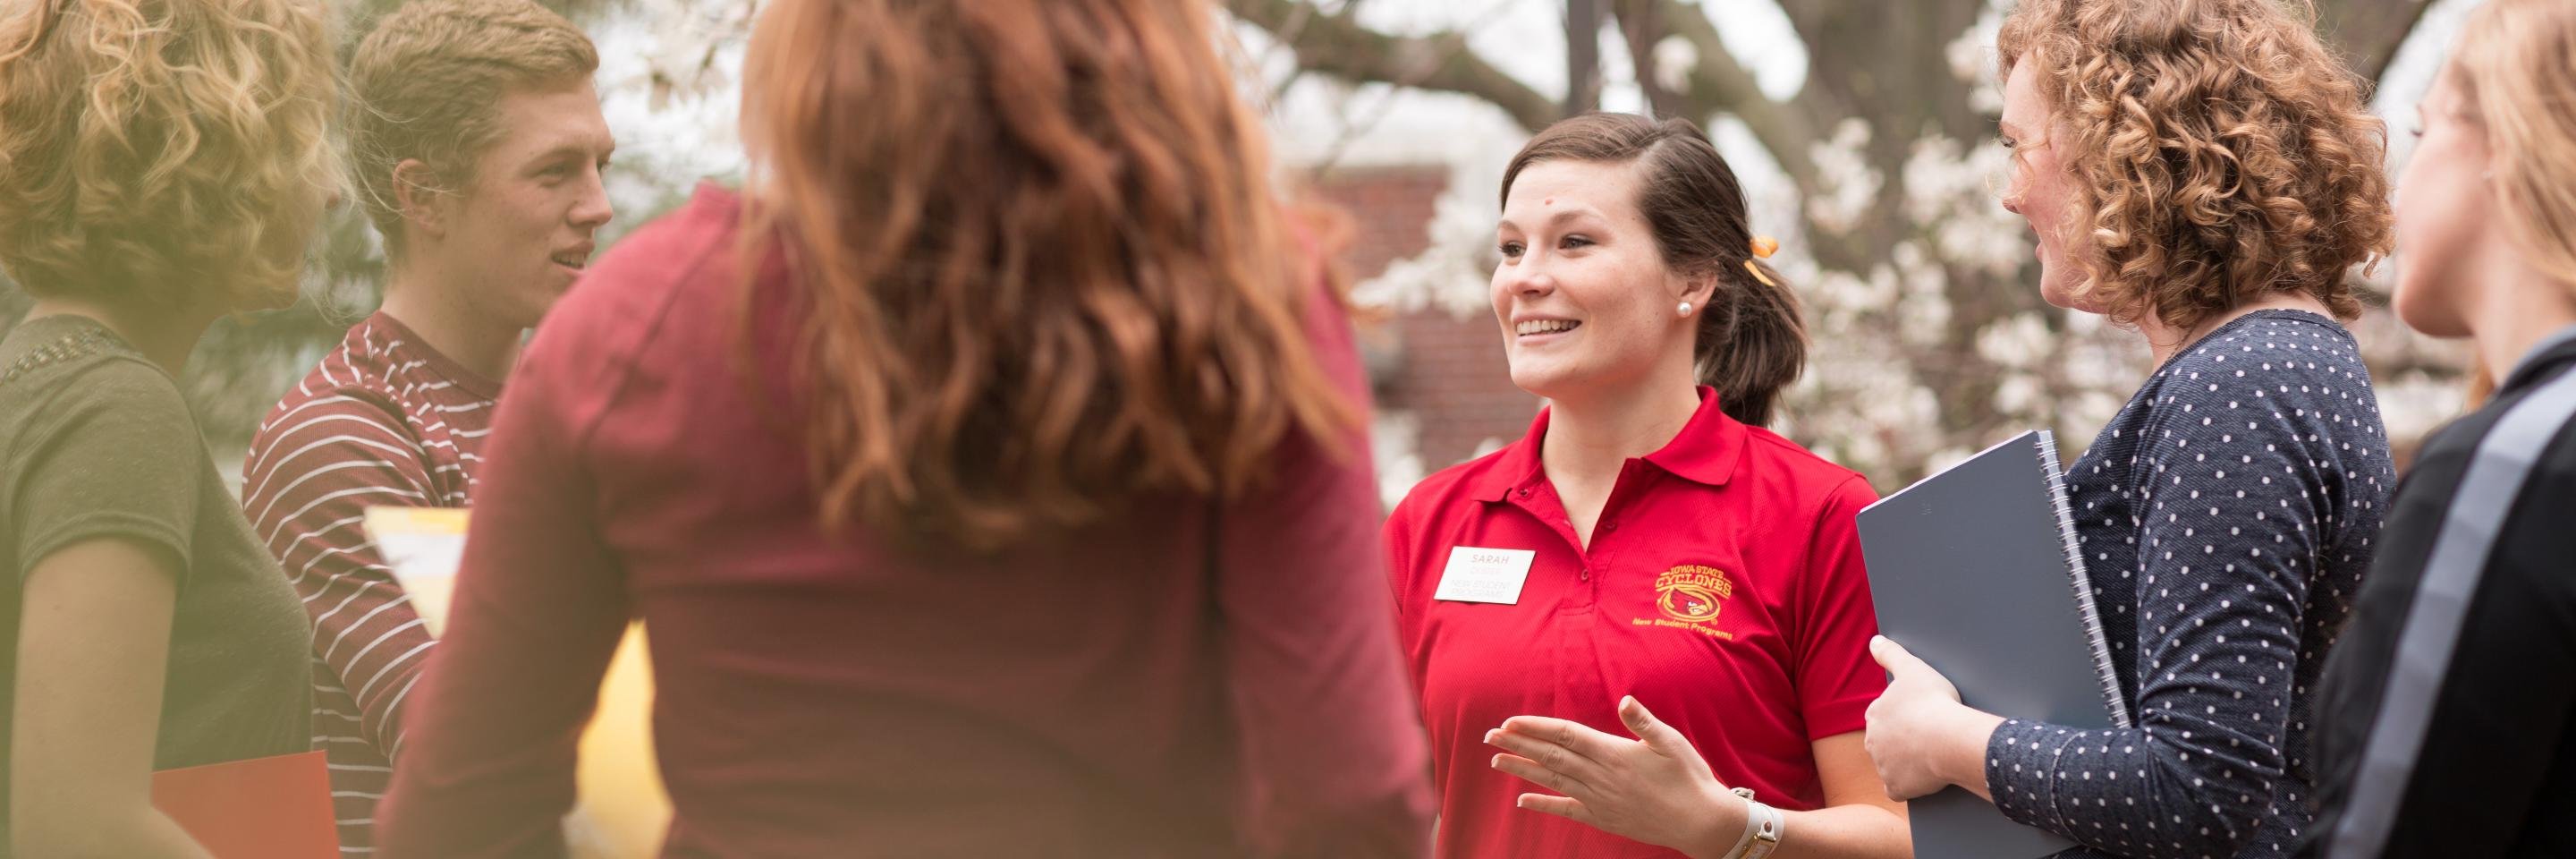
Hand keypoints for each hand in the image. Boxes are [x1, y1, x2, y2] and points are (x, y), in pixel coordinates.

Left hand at [1486, 695, 1741, 857]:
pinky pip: (1566, 809)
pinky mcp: (1602, 817)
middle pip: (1550, 756)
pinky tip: (1522, 801)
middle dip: (1518, 745)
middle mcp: (1600, 777)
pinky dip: (1542, 804)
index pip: (1565, 735)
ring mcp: (1598, 799)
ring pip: (1552, 780)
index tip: (1510, 722)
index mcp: (1614, 753)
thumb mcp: (1671, 742)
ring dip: (1522, 770)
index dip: (1535, 728)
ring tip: (1496, 761)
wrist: (1700, 822)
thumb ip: (1643, 722)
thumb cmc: (1689, 777)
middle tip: (1489, 736)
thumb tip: (1624, 700)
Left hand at [1863, 634, 1994, 800]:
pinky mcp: (1895, 787)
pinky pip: (1898, 789)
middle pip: (1886, 742)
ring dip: (1907, 763)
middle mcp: (1872, 741)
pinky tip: (1924, 779)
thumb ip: (1890, 653)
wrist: (1949, 739)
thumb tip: (1874, 641)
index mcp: (1875, 714)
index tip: (1923, 717)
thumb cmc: (1933, 702)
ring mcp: (1882, 766)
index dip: (1905, 717)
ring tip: (1932, 757)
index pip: (1885, 716)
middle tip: (1929, 738)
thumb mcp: (1912, 668)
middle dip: (1903, 741)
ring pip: (1891, 765)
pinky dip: (1909, 786)